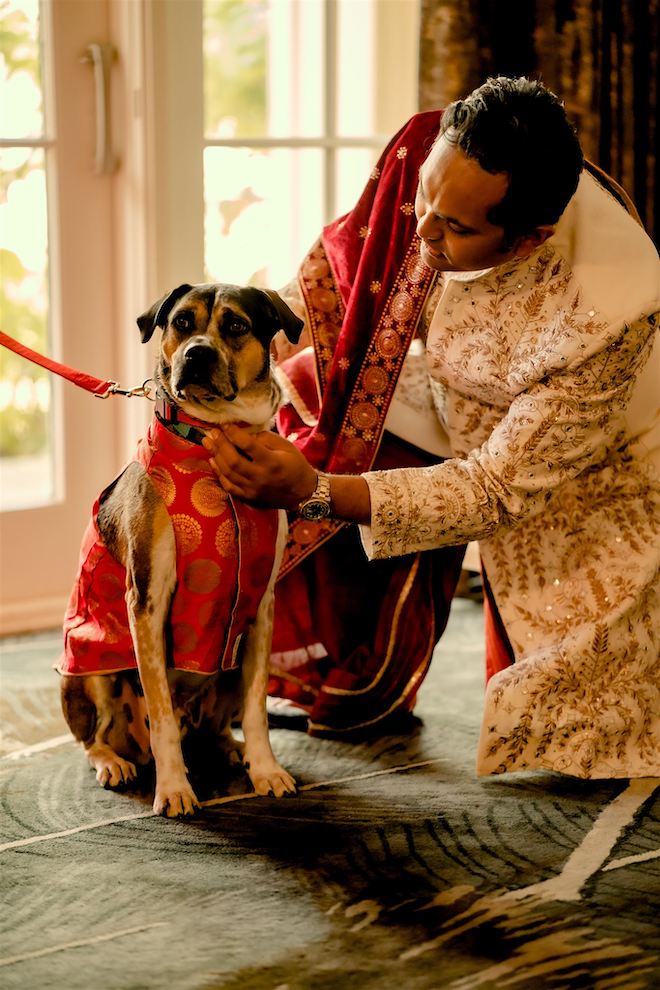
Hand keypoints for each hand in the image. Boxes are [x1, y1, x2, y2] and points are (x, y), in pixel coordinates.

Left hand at [202, 426, 317, 508]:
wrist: (303, 493)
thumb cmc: (295, 465)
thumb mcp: (286, 446)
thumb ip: (265, 438)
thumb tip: (244, 434)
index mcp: (272, 462)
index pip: (248, 445)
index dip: (234, 433)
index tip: (225, 424)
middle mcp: (261, 477)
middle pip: (233, 461)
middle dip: (220, 445)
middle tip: (212, 432)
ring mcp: (253, 490)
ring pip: (228, 474)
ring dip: (216, 456)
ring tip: (207, 443)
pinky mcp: (249, 497)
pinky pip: (229, 487)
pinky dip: (219, 474)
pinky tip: (213, 461)